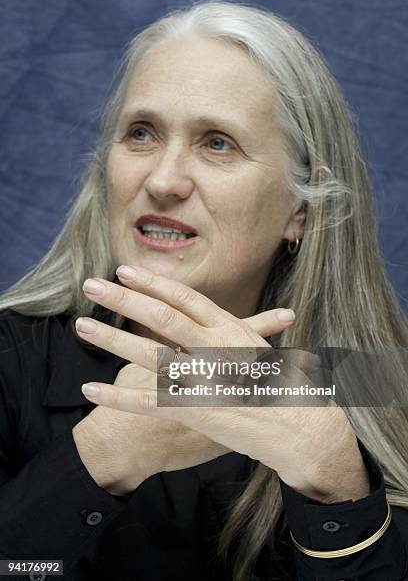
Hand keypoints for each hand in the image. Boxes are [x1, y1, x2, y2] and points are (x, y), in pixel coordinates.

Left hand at [76, 265, 368, 502]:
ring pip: (148, 353)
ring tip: (81, 325)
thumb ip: (245, 331)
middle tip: (91, 284)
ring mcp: (202, 377)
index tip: (126, 271)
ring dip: (111, 338)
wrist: (302, 428)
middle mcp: (214, 347)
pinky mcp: (194, 409)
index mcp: (230, 330)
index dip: (153, 283)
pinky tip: (90, 388)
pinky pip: (147, 402)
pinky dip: (116, 396)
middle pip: (161, 316)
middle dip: (124, 298)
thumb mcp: (264, 349)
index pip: (185, 298)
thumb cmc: (287, 388)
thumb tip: (234, 320)